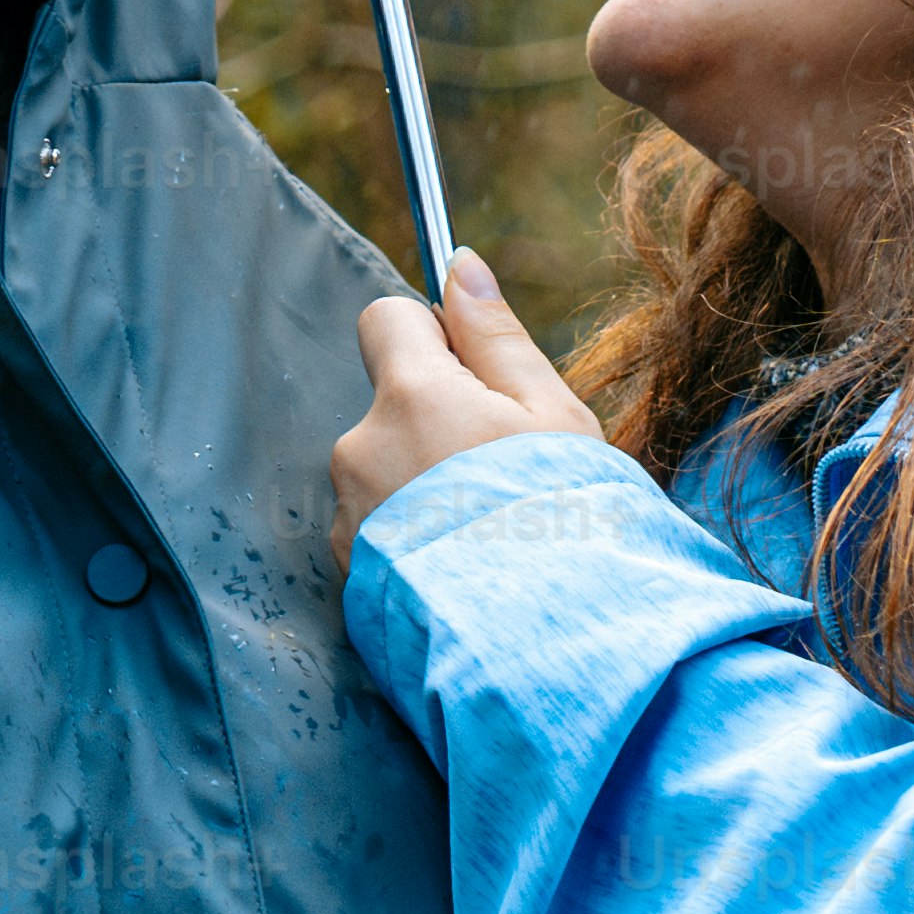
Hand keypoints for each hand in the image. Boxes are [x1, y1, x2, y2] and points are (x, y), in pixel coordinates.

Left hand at [336, 249, 603, 551]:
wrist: (543, 649)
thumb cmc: (564, 523)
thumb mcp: (552, 417)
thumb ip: (497, 338)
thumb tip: (460, 264)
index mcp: (410, 397)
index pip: (386, 319)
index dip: (432, 336)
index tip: (476, 376)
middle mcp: (361, 450)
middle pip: (390, 405)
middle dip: (436, 425)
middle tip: (504, 476)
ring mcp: (350, 518)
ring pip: (384, 472)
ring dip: (423, 487)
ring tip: (489, 536)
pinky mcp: (349, 576)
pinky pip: (378, 532)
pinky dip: (413, 541)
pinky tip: (464, 571)